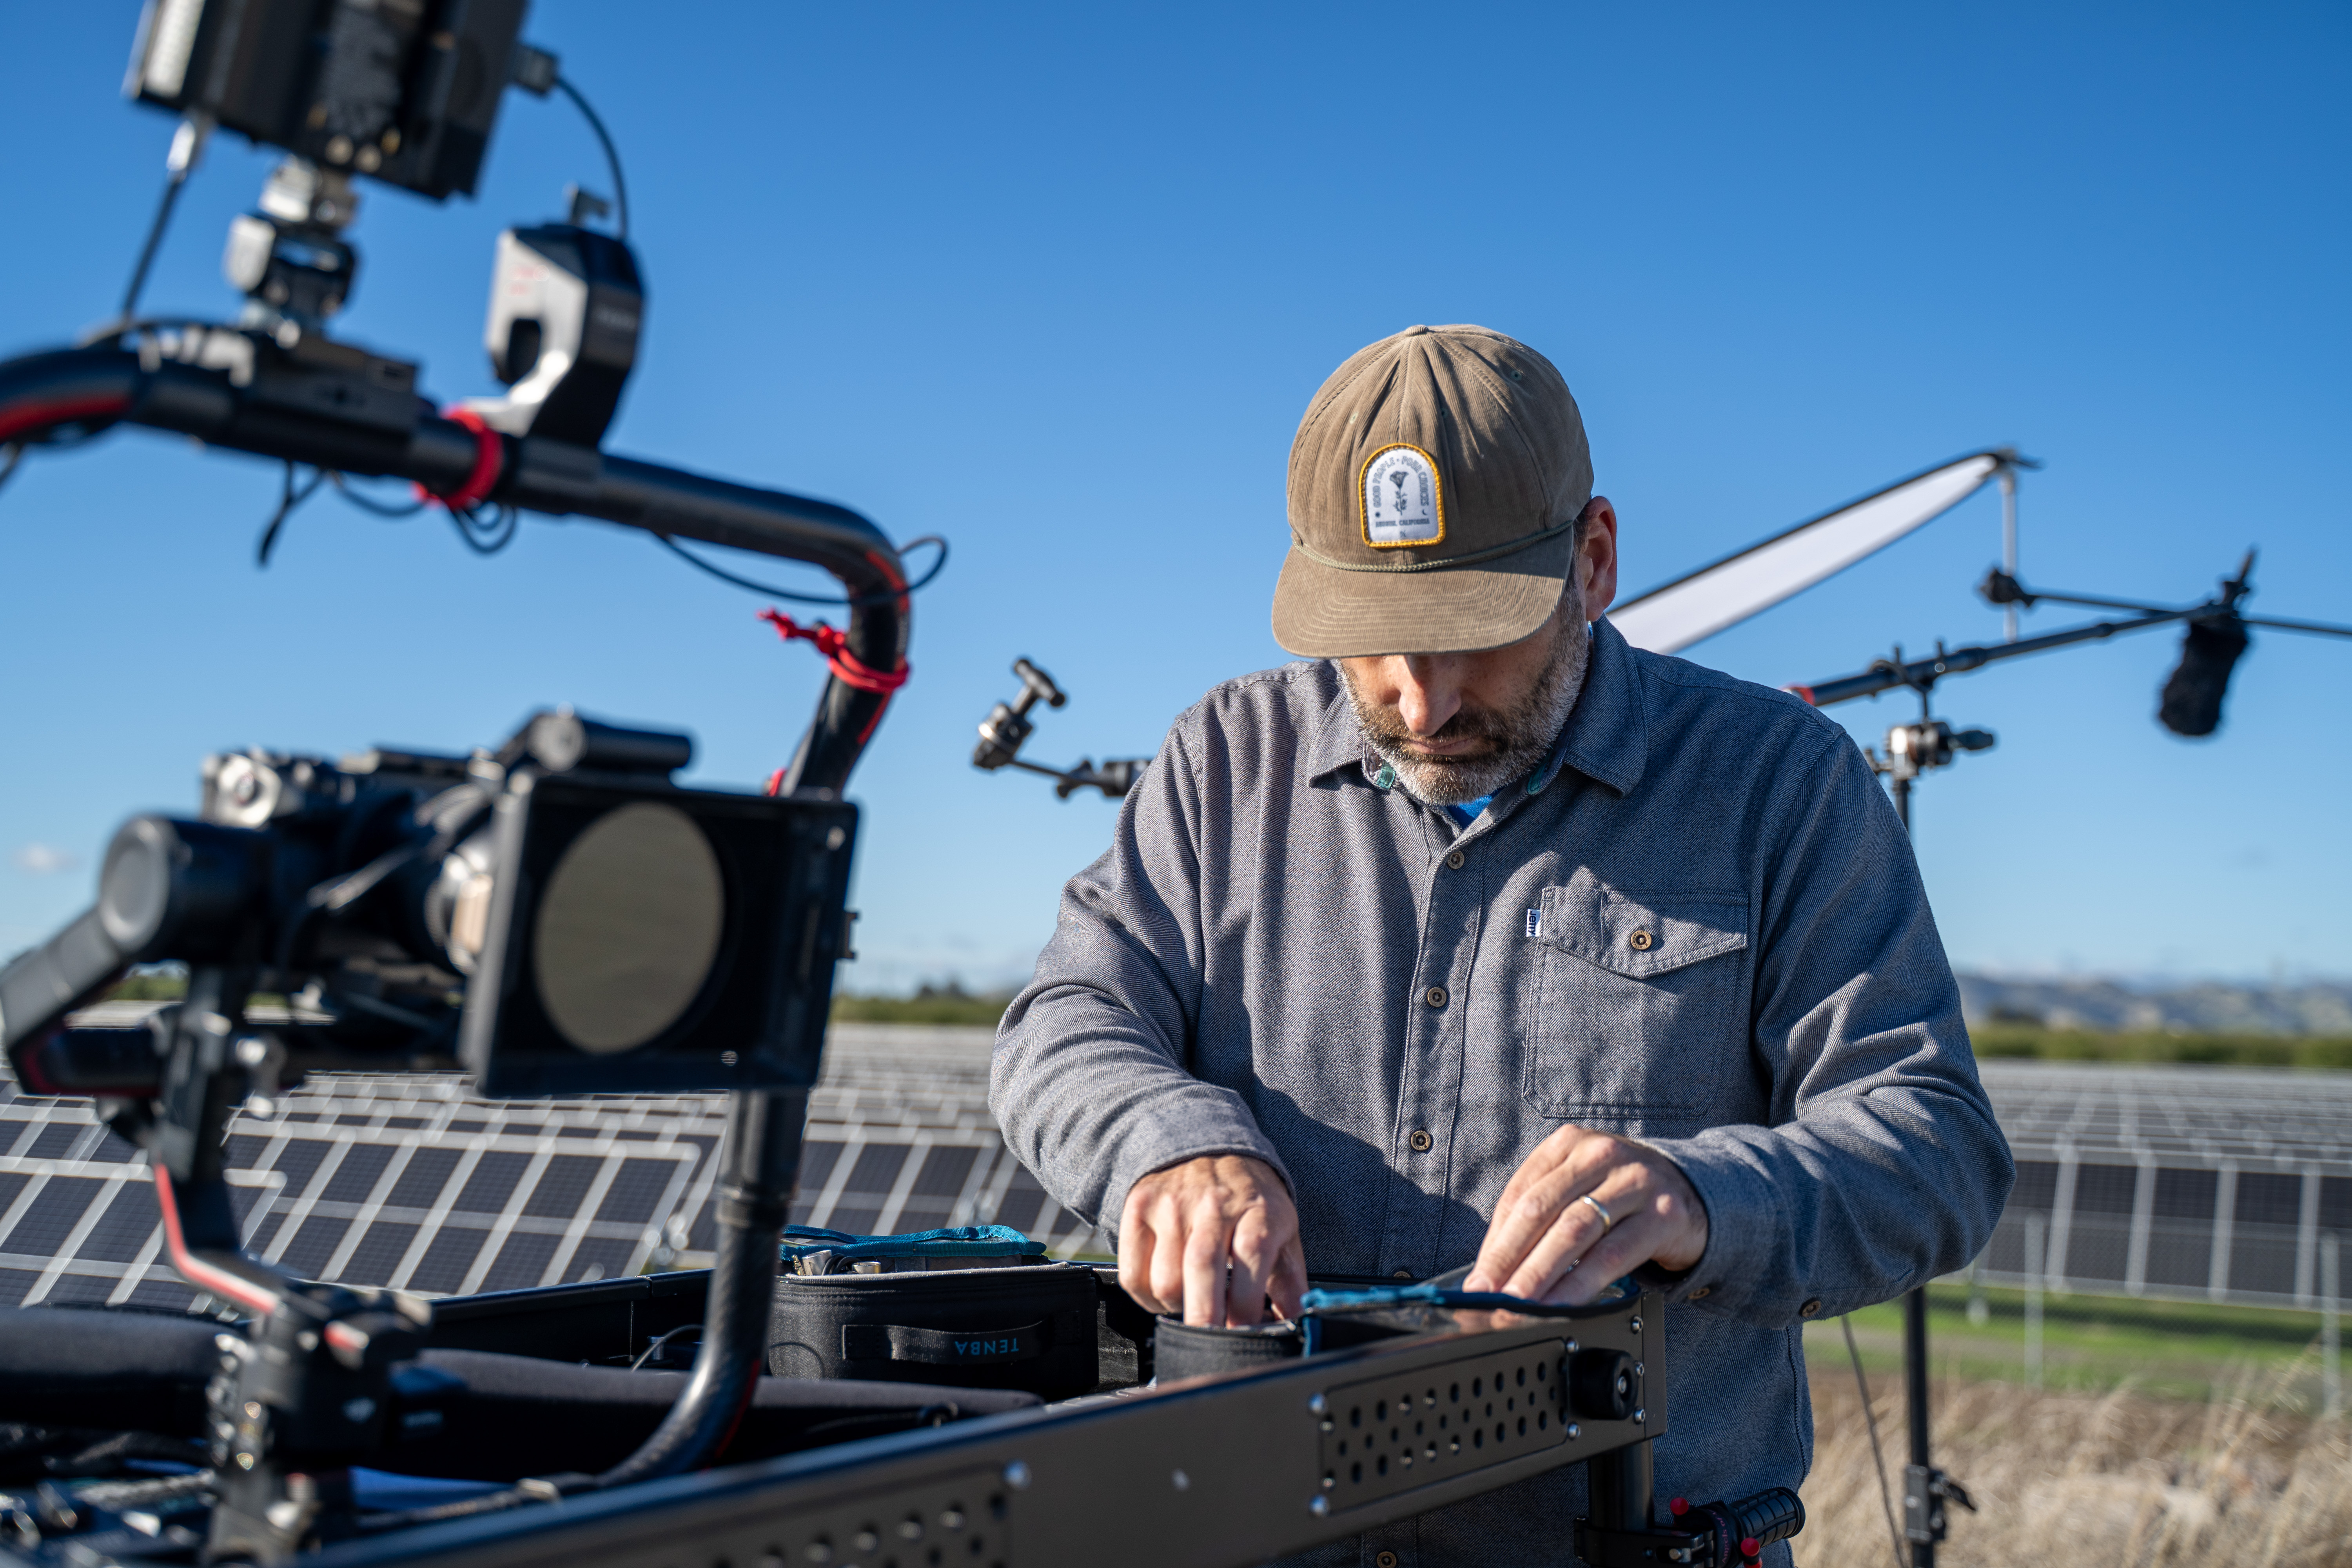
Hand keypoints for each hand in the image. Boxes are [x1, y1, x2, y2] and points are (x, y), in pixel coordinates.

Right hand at [1117, 1154, 1307, 1326]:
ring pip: (1165, 1280)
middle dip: (1207, 1319)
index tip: (1245, 1330)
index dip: (1246, 1306)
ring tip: (1192, 1303)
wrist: (1207, 1144)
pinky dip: (1146, 1298)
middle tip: (1212, 1340)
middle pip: (1202, 1269)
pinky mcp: (1139, 1208)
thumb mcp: (1282, 1229)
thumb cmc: (1248, 1196)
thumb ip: (1291, 1280)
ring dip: (1178, 1308)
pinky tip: (1164, 1295)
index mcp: (1256, 1210)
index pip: (1251, 1257)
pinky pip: (1133, 1274)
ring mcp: (1172, 1205)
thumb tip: (1296, 1323)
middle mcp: (1213, 1204)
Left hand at [1463, 1126, 1707, 1305]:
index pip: (1520, 1193)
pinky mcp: (1662, 1214)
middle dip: (1508, 1258)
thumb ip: (1540, 1216)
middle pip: (1541, 1209)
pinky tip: (1562, 1304)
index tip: (1478, 1279)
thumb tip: (1493, 1266)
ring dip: (1539, 1273)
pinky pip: (1613, 1254)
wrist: (1693, 1193)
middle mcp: (1600, 1154)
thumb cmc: (1621, 1195)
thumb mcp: (1578, 1189)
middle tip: (1487, 1295)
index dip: (1495, 1240)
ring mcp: (1634, 1181)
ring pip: (1574, 1231)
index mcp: (1569, 1144)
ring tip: (1517, 1303)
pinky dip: (1582, 1283)